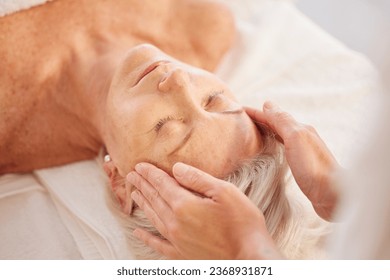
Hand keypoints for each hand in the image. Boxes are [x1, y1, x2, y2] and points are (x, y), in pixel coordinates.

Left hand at [127, 162, 282, 259]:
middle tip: (131, 175)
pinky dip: (146, 237)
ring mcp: (176, 241)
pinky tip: (137, 232)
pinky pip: (158, 244)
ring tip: (134, 193)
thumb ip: (197, 179)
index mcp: (185, 205)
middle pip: (154, 199)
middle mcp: (175, 223)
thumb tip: (176, 168)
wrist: (250, 258)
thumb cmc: (242, 223)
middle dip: (142, 185)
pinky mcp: (181, 254)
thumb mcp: (225, 192)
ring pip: (153, 217)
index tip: (139, 165)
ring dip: (143, 203)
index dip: (150, 173)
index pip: (162, 184)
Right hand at [246, 102, 339, 220]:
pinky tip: (270, 150)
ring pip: (279, 136)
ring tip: (251, 133)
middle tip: (241, 120)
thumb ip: (282, 121)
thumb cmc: (313, 167)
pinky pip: (283, 148)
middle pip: (276, 124)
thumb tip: (268, 104)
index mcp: (299, 129)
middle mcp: (301, 137)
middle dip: (260, 120)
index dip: (255, 113)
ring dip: (266, 131)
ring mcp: (302, 151)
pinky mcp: (302, 165)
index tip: (238, 110)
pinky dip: (273, 144)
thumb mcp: (295, 138)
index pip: (272, 116)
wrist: (333, 195)